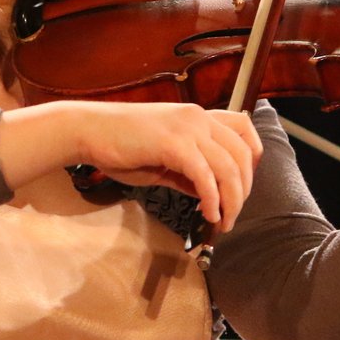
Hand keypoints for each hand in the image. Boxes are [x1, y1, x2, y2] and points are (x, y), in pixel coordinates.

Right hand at [75, 102, 261, 234]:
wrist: (88, 131)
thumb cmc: (120, 145)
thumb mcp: (163, 159)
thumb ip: (188, 173)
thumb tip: (209, 194)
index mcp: (197, 117)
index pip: (244, 130)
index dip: (252, 161)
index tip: (242, 186)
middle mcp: (198, 117)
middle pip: (242, 154)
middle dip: (243, 190)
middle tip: (231, 215)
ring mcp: (187, 128)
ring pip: (228, 166)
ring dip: (231, 200)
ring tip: (222, 222)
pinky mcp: (172, 144)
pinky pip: (204, 175)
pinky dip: (211, 199)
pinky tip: (207, 215)